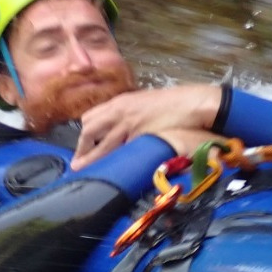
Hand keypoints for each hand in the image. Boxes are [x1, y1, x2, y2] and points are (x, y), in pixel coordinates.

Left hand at [70, 84, 221, 168]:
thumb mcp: (146, 102)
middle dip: (81, 146)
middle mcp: (120, 112)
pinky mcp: (141, 137)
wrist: (191, 103)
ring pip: (101, 144)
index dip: (84, 132)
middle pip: (89, 128)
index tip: (83, 145)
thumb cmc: (173, 103)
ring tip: (81, 169)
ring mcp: (129, 125)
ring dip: (90, 158)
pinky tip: (110, 169)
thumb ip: (131, 112)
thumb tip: (123, 125)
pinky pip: (122, 152)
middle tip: (79, 160)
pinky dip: (114, 161)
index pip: (90, 116)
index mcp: (121, 102)